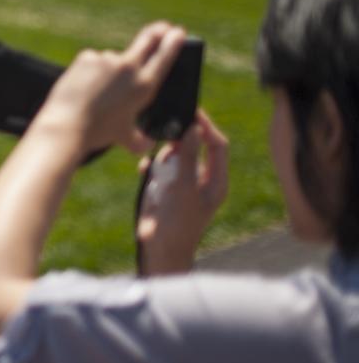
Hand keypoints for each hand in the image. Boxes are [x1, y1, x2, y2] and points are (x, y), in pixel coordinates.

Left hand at [32, 22, 188, 157]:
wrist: (67, 126)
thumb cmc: (98, 133)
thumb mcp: (125, 139)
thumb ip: (141, 140)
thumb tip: (150, 144)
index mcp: (144, 85)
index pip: (165, 55)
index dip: (174, 41)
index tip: (178, 32)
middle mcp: (128, 67)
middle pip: (148, 39)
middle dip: (159, 31)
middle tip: (164, 27)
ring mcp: (106, 59)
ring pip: (113, 61)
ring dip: (109, 72)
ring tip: (96, 96)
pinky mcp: (86, 57)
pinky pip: (93, 62)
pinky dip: (90, 73)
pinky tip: (83, 88)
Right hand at [137, 111, 228, 275]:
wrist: (159, 249)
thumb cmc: (177, 222)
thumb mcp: (184, 187)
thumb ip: (189, 156)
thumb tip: (194, 129)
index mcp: (216, 181)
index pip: (218, 145)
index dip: (206, 127)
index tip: (191, 112)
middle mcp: (202, 181)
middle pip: (196, 147)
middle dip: (180, 143)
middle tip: (167, 136)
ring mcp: (183, 185)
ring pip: (176, 156)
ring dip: (164, 156)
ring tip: (156, 165)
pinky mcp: (165, 190)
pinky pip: (159, 168)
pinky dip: (152, 166)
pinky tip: (144, 169)